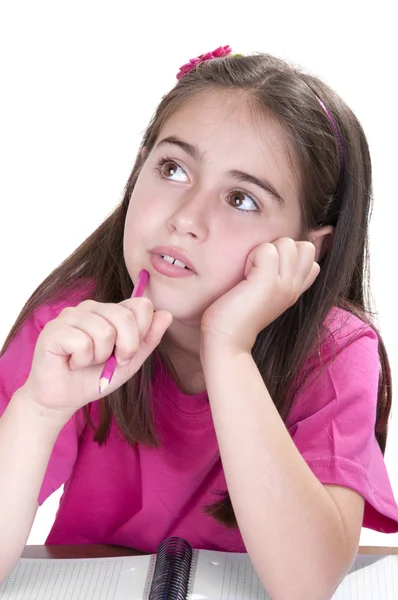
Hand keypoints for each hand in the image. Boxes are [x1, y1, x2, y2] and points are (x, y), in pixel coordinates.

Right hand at [21, 298, 171, 419]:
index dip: (141, 334)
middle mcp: (91, 307)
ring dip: (99, 357)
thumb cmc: (95, 376)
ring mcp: (70, 315)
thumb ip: (149, 339)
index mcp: (111, 310)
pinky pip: (82, 343)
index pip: (141, 305)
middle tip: (109, 362)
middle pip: (125, 316)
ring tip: (86, 361)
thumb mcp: (130, 361)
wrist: (63, 398)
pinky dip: (81, 361)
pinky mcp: (54, 329)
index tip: (127, 354)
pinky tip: (72, 362)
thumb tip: (166, 314)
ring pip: (104, 331)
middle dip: (125, 348)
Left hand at [201, 238, 318, 353]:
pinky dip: (252, 256)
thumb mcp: (265, 294)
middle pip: (305, 246)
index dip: (290, 255)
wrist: (226, 340)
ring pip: (287, 243)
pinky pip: (267, 249)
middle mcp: (294, 287)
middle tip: (259, 269)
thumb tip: (280, 256)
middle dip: (279, 248)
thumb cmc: (236, 316)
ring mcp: (284, 285)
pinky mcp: (268, 282)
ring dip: (264, 251)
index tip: (267, 271)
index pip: (311, 258)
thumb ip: (277, 277)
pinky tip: (244, 276)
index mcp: (294, 290)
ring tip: (250, 273)